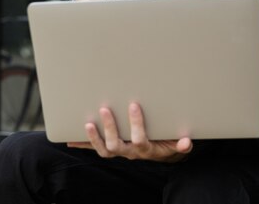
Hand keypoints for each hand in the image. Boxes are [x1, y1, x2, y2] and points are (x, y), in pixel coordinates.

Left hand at [68, 102, 192, 161]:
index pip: (140, 139)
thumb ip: (182, 143)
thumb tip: (187, 141)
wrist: (161, 153)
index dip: (136, 124)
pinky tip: (70, 138)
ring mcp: (120, 151)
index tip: (134, 105)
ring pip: (104, 149)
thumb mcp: (176, 143)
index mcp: (146, 149)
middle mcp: (130, 152)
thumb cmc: (167, 142)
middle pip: (117, 145)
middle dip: (110, 128)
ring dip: (94, 138)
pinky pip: (96, 148)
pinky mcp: (111, 148)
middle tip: (105, 109)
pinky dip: (83, 143)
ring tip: (88, 123)